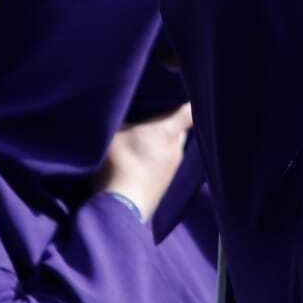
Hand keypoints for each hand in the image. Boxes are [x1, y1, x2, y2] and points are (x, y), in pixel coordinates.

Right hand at [95, 102, 193, 222]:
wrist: (123, 207)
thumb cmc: (121, 163)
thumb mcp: (114, 134)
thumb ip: (123, 120)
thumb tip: (126, 115)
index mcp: (169, 131)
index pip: (189, 110)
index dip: (185, 101)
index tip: (177, 95)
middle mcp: (177, 148)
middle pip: (178, 129)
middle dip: (167, 122)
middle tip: (150, 116)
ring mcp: (173, 169)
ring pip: (171, 147)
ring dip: (160, 142)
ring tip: (142, 139)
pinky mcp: (165, 185)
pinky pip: (164, 163)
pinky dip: (156, 158)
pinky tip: (140, 160)